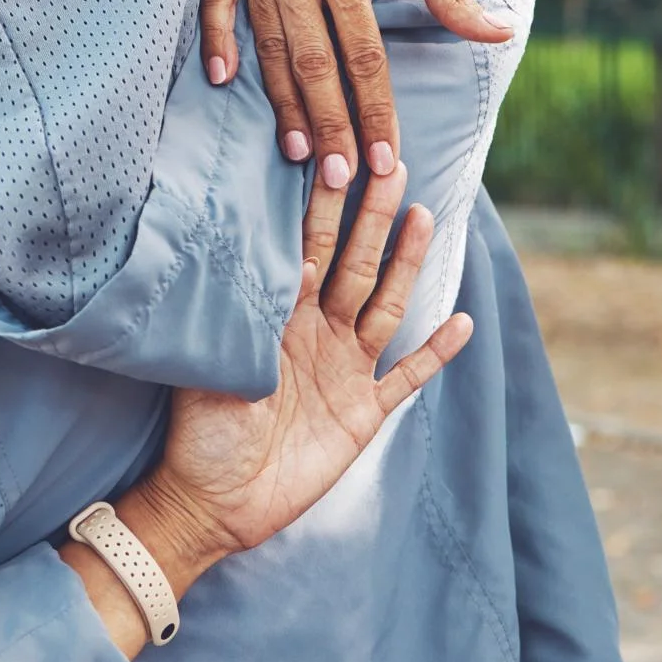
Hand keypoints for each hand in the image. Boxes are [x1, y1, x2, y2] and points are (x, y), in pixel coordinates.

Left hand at [140, 164, 472, 560]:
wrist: (213, 502)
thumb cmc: (199, 434)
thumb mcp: (210, 366)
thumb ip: (242, 318)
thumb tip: (268, 263)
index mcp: (277, 319)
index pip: (306, 250)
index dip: (322, 210)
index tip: (335, 159)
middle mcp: (315, 335)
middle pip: (354, 264)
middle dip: (373, 216)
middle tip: (391, 165)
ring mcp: (343, 371)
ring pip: (383, 305)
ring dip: (405, 264)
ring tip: (425, 217)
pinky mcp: (363, 413)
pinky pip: (406, 377)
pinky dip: (434, 352)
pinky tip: (462, 322)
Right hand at [200, 0, 511, 191]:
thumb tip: (495, 33)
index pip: (362, 56)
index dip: (374, 111)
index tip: (382, 159)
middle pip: (310, 63)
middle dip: (327, 125)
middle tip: (335, 179)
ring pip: (266, 41)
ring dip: (279, 99)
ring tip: (294, 147)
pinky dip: (220, 39)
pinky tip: (222, 79)